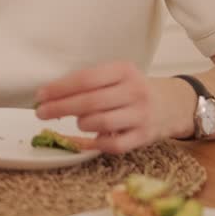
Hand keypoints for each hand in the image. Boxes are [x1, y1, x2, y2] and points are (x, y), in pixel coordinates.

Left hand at [34, 61, 192, 153]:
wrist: (173, 104)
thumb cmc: (133, 89)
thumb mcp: (117, 76)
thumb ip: (90, 83)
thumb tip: (50, 95)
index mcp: (124, 70)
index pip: (86, 78)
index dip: (60, 88)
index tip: (40, 95)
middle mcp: (135, 91)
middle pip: (90, 102)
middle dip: (60, 108)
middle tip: (41, 113)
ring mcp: (141, 115)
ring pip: (101, 123)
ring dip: (81, 124)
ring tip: (78, 122)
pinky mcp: (144, 136)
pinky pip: (113, 145)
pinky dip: (97, 143)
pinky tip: (92, 138)